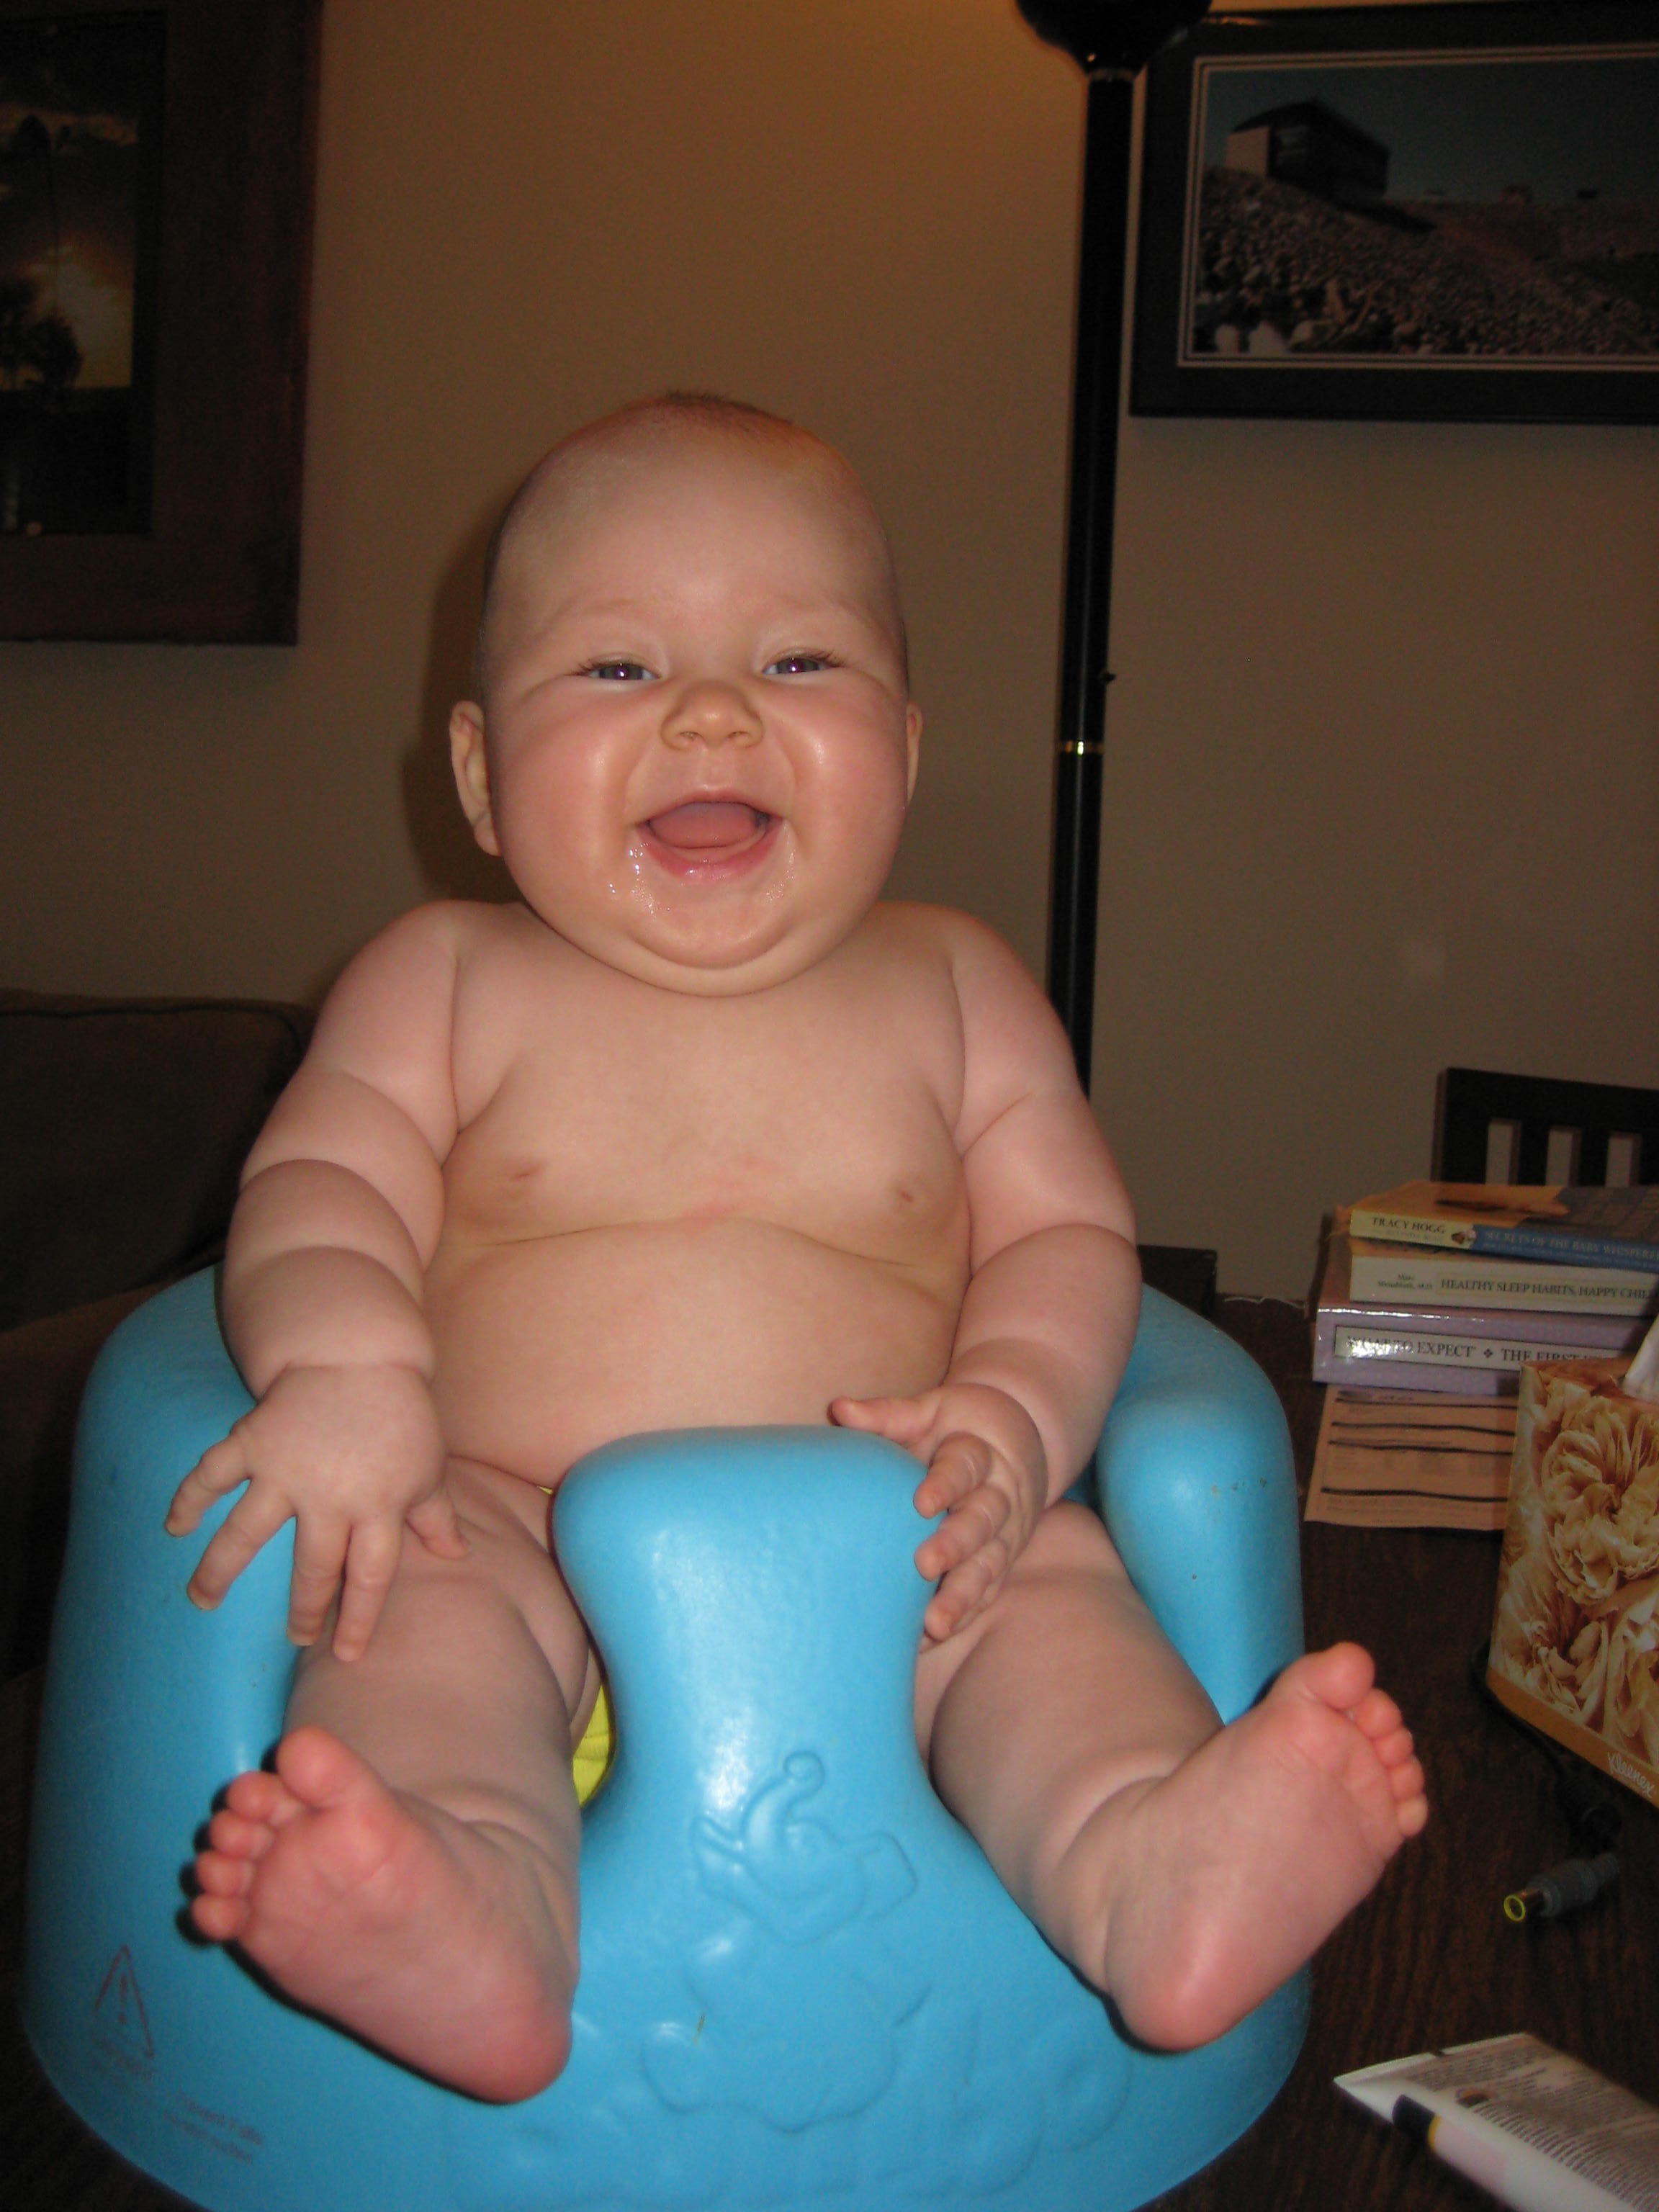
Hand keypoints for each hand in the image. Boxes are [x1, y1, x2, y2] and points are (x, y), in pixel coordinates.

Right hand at [165, 1362, 464, 1659]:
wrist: (360, 1354)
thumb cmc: (401, 1416)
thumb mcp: (427, 1467)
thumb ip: (435, 1516)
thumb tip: (456, 1556)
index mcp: (379, 1504)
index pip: (369, 1576)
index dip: (358, 1619)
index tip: (348, 1655)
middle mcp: (330, 1495)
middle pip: (313, 1567)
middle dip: (303, 1610)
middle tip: (296, 1637)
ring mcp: (285, 1469)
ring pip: (247, 1533)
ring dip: (219, 1570)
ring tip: (200, 1602)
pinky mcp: (253, 1441)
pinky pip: (213, 1473)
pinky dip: (190, 1498)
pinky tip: (174, 1527)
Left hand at [831, 1382, 1047, 1642]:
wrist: (1017, 1440)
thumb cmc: (958, 1426)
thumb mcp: (929, 1411)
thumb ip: (888, 1415)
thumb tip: (839, 1409)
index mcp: (980, 1454)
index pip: (965, 1467)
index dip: (946, 1484)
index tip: (921, 1503)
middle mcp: (1000, 1496)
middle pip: (982, 1521)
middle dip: (957, 1544)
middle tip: (925, 1564)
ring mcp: (1005, 1533)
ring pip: (990, 1564)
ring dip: (964, 1594)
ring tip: (936, 1623)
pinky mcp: (1001, 1560)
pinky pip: (987, 1591)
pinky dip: (964, 1613)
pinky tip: (934, 1637)